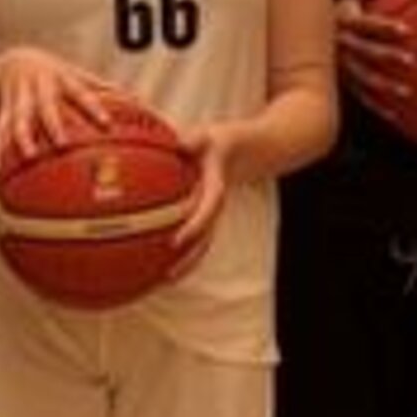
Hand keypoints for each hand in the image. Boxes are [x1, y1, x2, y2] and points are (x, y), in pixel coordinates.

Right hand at [0, 47, 121, 171]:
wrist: (15, 62)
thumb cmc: (56, 74)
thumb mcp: (78, 75)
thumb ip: (104, 89)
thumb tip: (139, 100)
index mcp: (62, 79)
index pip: (81, 93)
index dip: (93, 107)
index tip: (106, 123)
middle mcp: (39, 87)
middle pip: (46, 106)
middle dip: (53, 124)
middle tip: (62, 144)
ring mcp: (20, 98)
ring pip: (19, 118)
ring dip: (23, 137)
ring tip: (28, 156)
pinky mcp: (4, 110)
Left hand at [165, 122, 235, 276]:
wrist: (251, 150)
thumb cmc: (224, 142)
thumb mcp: (210, 135)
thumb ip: (195, 139)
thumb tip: (178, 143)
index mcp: (217, 185)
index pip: (209, 208)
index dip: (195, 225)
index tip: (177, 241)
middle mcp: (215, 205)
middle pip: (207, 238)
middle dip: (189, 258)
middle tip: (168, 276)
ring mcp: (214, 212)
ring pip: (204, 242)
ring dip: (188, 262)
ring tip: (165, 281)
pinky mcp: (208, 214)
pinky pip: (198, 235)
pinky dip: (186, 250)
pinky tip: (165, 263)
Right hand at [332, 0, 414, 107]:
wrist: (304, 34)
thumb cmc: (337, 11)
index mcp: (344, 22)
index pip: (367, 24)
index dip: (385, 26)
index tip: (407, 29)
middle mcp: (341, 45)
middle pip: (366, 52)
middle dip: (388, 56)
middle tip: (412, 60)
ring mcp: (340, 66)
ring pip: (363, 77)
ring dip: (385, 85)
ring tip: (407, 91)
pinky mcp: (341, 82)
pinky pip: (360, 95)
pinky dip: (377, 106)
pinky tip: (395, 114)